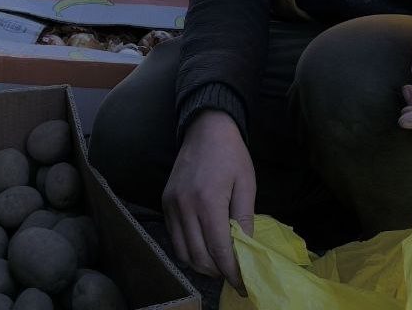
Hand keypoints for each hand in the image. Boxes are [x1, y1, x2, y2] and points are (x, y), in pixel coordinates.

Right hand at [162, 110, 254, 293]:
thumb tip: (245, 250)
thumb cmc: (231, 154)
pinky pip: (174, 237)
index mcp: (208, 201)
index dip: (232, 271)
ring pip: (182, 252)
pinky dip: (189, 249)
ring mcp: (171, 205)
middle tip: (234, 276)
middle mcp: (184, 206)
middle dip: (218, 272)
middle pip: (199, 256)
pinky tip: (204, 246)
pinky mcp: (165, 202)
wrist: (205, 128)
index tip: (244, 283)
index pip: (218, 250)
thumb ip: (244, 219)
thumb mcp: (246, 184)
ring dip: (202, 264)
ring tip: (220, 264)